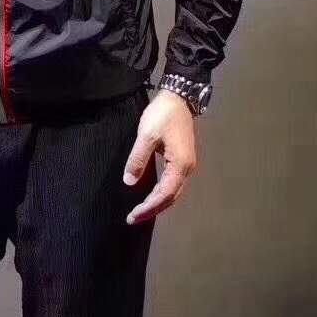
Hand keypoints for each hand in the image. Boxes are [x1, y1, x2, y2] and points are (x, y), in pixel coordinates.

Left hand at [123, 89, 197, 223]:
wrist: (178, 98)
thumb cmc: (163, 115)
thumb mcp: (147, 135)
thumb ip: (138, 159)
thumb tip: (129, 181)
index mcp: (180, 165)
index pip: (164, 194)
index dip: (149, 207)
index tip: (133, 216)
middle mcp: (186, 169)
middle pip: (171, 197)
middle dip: (152, 210)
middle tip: (133, 219)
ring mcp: (186, 165)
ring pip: (172, 192)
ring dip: (157, 204)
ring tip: (140, 212)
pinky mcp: (181, 161)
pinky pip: (172, 184)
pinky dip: (161, 194)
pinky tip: (150, 196)